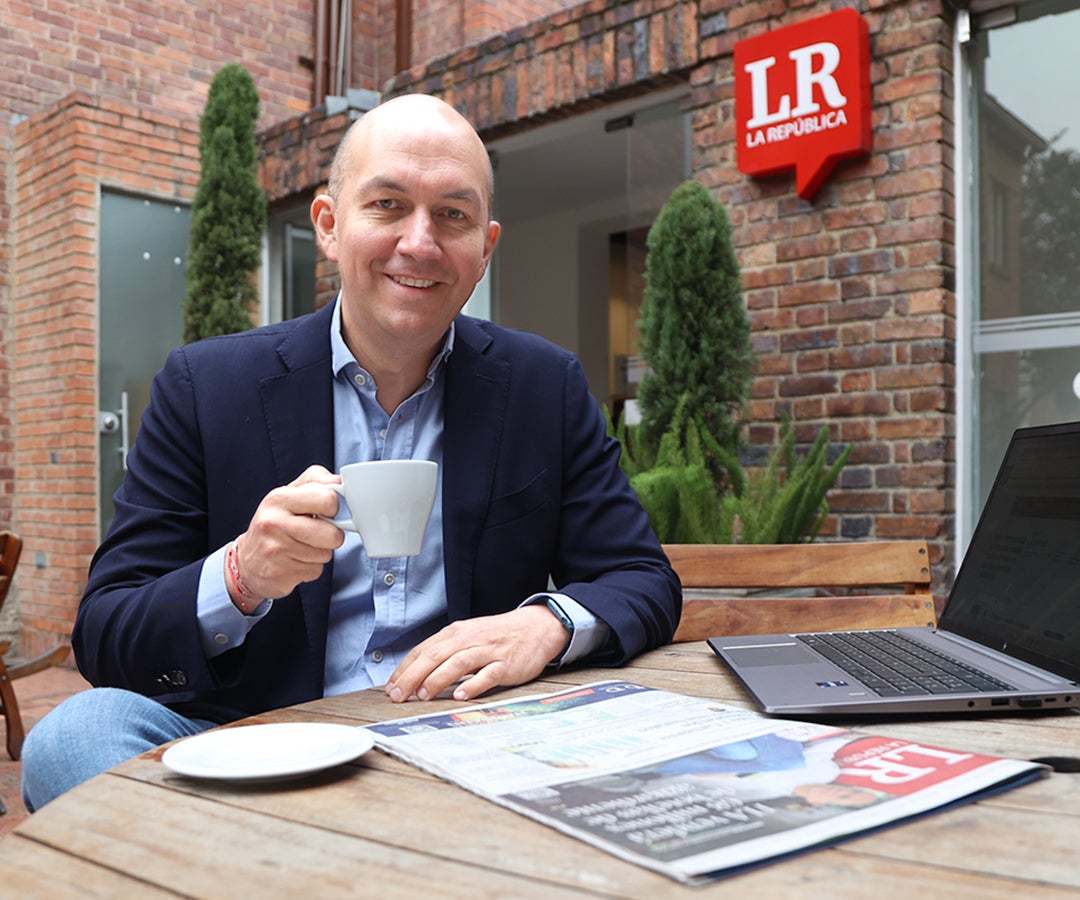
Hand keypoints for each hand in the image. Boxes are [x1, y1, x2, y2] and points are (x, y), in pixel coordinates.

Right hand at [230, 465, 345, 600]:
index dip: (333, 506)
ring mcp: (276, 550)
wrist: (247, 561)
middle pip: (333, 535)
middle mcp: (274, 523)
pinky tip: (296, 560)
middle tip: (316, 532)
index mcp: (278, 499)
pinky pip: (316, 570)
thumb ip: (316, 482)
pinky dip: (311, 567)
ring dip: (320, 552)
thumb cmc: (274, 524)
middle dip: (331, 535)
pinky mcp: (280, 574)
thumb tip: (340, 480)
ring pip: (326, 554)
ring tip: (302, 545)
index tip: (325, 511)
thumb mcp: (289, 494)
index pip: (327, 499)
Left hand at [385, 605, 569, 702]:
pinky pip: (487, 674)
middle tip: (399, 695)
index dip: (404, 669)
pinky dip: (472, 685)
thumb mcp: (468, 636)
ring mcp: (488, 651)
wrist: (536, 627)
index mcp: (456, 633)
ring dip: (437, 679)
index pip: (423, 650)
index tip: (391, 687)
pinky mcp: (506, 664)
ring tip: (423, 695)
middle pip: (435, 656)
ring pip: (457, 663)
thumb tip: (416, 674)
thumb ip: (445, 652)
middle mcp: (469, 639)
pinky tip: (460, 695)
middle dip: (413, 676)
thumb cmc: (497, 635)